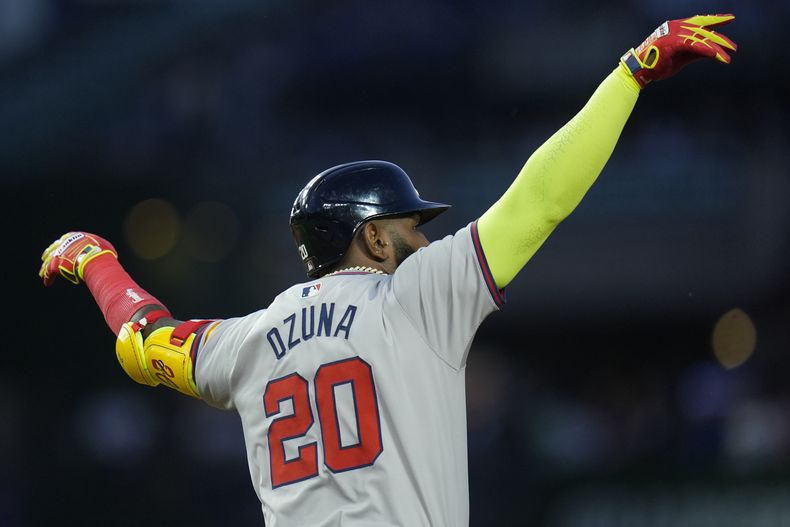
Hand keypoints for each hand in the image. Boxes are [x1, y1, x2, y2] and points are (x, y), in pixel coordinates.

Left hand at [39, 232, 117, 285]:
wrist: (95, 258)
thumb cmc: (102, 252)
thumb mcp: (103, 245)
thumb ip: (99, 247)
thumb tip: (105, 250)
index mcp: (74, 237)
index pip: (65, 239)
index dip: (62, 244)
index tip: (59, 247)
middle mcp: (64, 244)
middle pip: (53, 249)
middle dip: (49, 253)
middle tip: (45, 257)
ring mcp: (58, 254)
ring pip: (48, 261)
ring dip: (45, 267)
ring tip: (41, 273)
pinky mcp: (55, 265)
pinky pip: (49, 272)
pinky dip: (48, 278)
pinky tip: (48, 283)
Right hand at [621, 14, 736, 87]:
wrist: (639, 70)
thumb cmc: (656, 64)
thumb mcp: (680, 56)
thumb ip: (695, 51)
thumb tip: (711, 52)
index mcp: (678, 27)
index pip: (700, 21)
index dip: (716, 20)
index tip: (730, 19)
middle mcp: (678, 27)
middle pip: (704, 31)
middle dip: (720, 39)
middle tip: (733, 47)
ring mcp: (675, 34)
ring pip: (702, 39)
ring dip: (717, 49)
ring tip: (728, 56)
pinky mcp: (674, 43)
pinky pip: (694, 45)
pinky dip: (706, 50)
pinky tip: (716, 56)